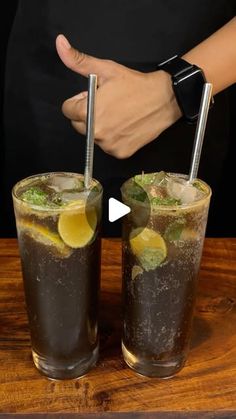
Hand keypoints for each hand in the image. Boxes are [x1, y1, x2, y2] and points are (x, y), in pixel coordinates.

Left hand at [56, 34, 180, 158]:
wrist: (164, 99)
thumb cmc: (135, 85)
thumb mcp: (105, 69)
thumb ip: (78, 61)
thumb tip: (60, 44)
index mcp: (87, 112)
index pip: (68, 110)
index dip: (80, 101)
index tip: (95, 96)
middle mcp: (96, 133)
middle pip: (79, 125)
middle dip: (88, 115)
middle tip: (108, 105)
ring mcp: (108, 145)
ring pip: (94, 137)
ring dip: (101, 128)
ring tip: (119, 114)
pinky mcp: (120, 153)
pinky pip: (109, 146)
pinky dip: (114, 138)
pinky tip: (125, 126)